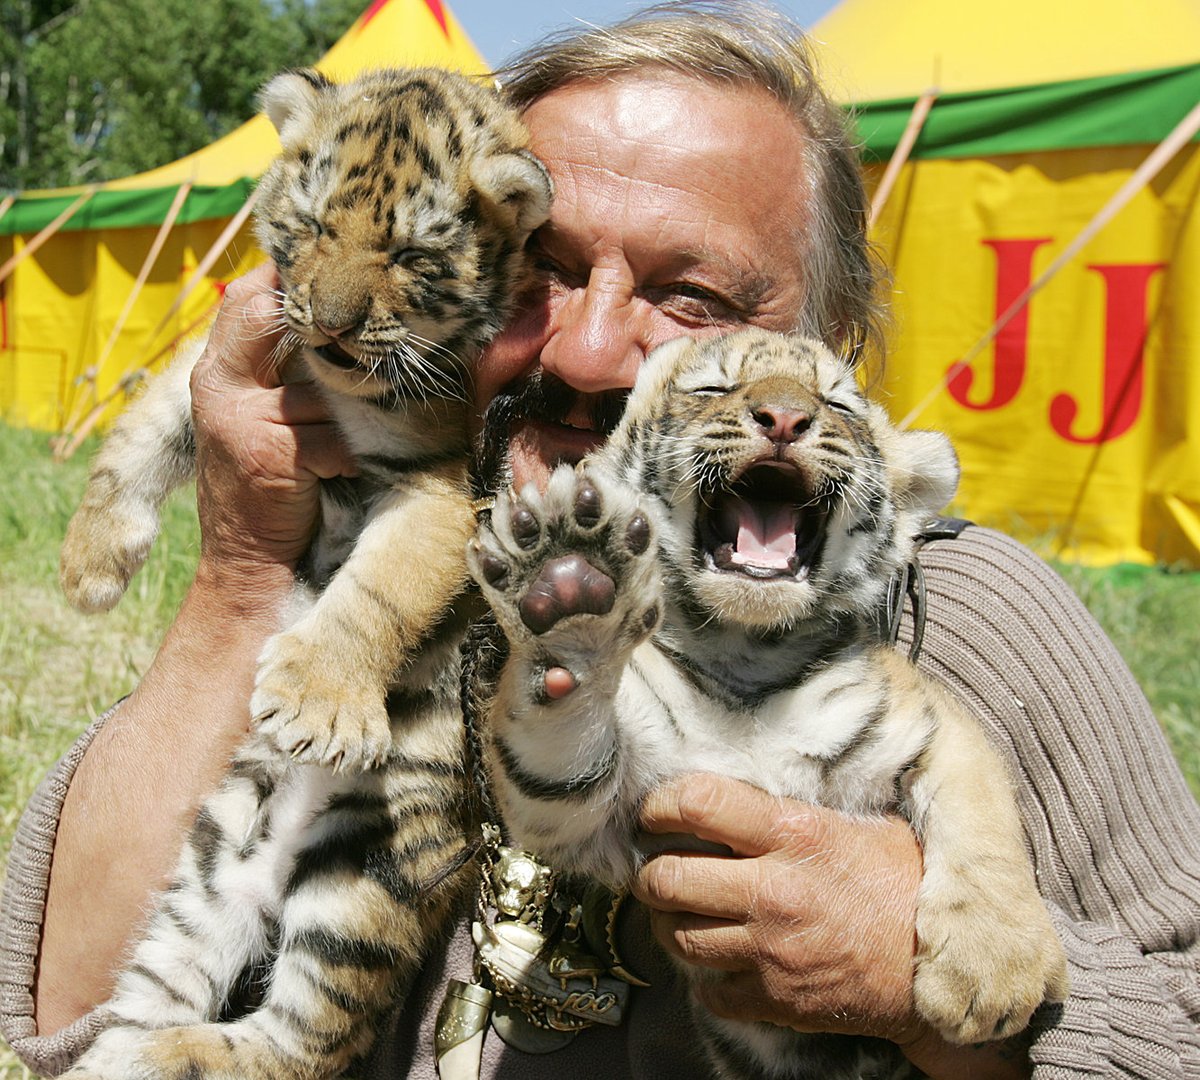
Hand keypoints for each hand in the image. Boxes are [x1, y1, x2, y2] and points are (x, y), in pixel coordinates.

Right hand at [190, 264, 355, 593]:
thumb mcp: (263, 415)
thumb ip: (283, 369)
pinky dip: (352, 454)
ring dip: (352, 409)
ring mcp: (241, 419)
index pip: (246, 298)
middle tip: (363, 333)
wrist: (247, 560)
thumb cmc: (270, 481)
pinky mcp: (270, 454)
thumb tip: (344, 319)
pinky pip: (335, 436)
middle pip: (271, 318)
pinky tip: (346, 471)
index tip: (334, 269)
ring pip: (322, 384)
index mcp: (216, 370)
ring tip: (355, 432)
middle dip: (321, 329)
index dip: (289, 279)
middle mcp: (220, 385)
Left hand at [631, 772, 922, 1041]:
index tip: (655, 810)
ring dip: (667, 923)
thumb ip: (797, 810)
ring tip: (679, 912)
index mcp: (795, 833)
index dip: (660, 804)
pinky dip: (704, 979)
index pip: (698, 803)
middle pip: (667, 877)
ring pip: (677, 936)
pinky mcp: (776, 998)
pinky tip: (718, 960)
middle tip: (656, 868)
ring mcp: (771, 949)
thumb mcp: (860, 825)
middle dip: (649, 873)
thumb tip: (741, 791)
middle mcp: (775, 889)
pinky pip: (708, 991)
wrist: (942, 967)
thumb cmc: (901, 884)